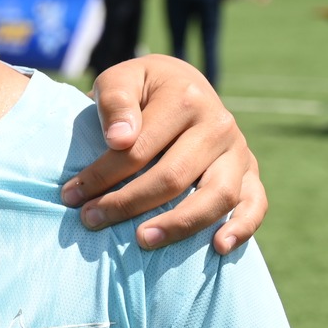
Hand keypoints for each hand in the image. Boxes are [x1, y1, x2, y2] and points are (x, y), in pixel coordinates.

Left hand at [60, 55, 264, 254]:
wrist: (181, 84)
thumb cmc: (141, 89)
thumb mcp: (120, 80)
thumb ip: (115, 103)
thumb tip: (120, 139)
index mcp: (186, 99)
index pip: (139, 149)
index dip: (101, 176)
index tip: (71, 196)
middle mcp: (219, 124)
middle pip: (173, 176)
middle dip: (127, 204)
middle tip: (91, 220)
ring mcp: (238, 151)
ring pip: (216, 196)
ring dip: (179, 224)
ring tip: (142, 241)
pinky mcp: (250, 172)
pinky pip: (255, 203)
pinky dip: (243, 227)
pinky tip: (218, 248)